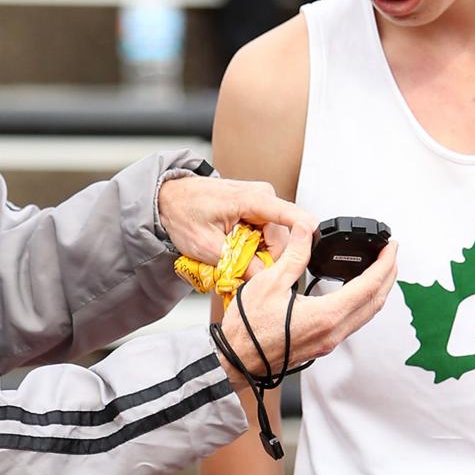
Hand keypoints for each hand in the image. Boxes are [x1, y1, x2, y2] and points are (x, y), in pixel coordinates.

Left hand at [157, 175, 316, 270]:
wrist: (168, 198)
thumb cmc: (182, 212)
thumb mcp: (206, 246)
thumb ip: (238, 264)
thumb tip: (262, 279)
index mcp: (254, 199)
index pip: (294, 219)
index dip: (304, 243)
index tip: (305, 261)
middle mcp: (263, 195)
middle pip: (282, 238)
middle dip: (265, 259)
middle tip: (241, 270)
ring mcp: (261, 200)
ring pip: (273, 239)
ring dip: (257, 254)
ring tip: (233, 257)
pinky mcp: (256, 207)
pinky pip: (265, 233)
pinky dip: (252, 246)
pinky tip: (235, 248)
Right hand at [217, 225, 398, 386]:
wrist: (236, 361)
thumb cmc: (248, 328)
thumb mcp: (270, 282)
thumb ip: (293, 255)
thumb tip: (305, 230)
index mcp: (326, 315)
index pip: (368, 286)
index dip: (384, 264)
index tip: (391, 248)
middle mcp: (333, 332)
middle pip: (375, 302)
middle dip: (388, 276)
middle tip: (390, 255)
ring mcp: (329, 341)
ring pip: (366, 315)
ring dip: (376, 291)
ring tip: (377, 271)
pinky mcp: (321, 345)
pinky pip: (353, 322)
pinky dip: (362, 303)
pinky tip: (354, 292)